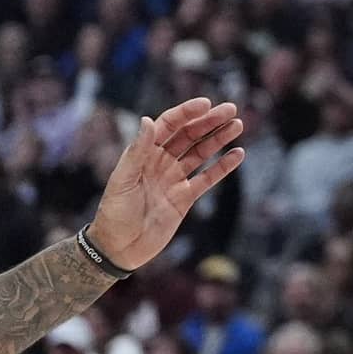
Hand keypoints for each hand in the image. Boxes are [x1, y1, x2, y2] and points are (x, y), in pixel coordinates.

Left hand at [87, 98, 246, 269]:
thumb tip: (148, 120)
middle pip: (189, 135)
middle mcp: (161, 162)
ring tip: (237, 125)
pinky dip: (223, 166)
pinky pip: (208, 179)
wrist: (118, 249)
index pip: (169, 125)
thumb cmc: (113, 214)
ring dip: (219, 138)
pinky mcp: (185, 198)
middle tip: (230, 109)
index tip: (205, 104)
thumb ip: (137, 152)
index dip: (187, 113)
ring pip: (201, 153)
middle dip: (209, 121)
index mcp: (144, 154)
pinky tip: (238, 154)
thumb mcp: (122, 181)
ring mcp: (175, 179)